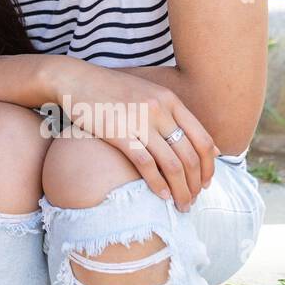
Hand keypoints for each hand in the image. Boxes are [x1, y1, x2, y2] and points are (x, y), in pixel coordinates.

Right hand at [51, 57, 218, 210]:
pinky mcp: (118, 132)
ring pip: (171, 164)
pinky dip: (157, 184)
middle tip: (193, 201)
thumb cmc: (112, 90)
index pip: (203, 139)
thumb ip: (174, 115)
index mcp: (170, 100)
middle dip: (196, 184)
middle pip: (189, 156)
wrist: (75, 79)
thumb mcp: (148, 94)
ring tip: (181, 205)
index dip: (209, 167)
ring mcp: (138, 120)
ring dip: (180, 190)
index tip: (207, 184)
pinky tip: (161, 196)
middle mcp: (159, 109)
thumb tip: (207, 145)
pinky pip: (145, 164)